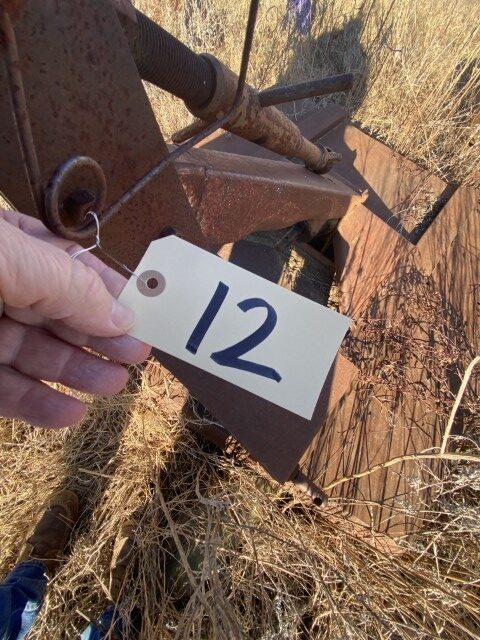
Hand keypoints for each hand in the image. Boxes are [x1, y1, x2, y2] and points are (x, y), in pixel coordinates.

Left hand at [0, 209, 150, 427]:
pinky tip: (70, 413)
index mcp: (10, 247)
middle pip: (58, 314)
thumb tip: (124, 315)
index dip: (107, 289)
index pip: (69, 265)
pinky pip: (4, 391)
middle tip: (137, 354)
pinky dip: (37, 404)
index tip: (142, 312)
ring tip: (114, 384)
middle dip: (100, 334)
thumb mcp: (14, 259)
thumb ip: (70, 284)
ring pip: (35, 355)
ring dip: (78, 371)